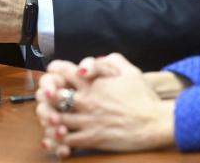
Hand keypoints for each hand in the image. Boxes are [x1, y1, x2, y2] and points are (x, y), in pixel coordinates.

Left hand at [36, 54, 175, 156]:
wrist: (154, 122)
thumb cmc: (144, 96)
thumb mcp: (129, 70)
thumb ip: (111, 61)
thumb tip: (95, 60)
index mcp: (94, 82)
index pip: (64, 71)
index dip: (54, 70)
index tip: (52, 73)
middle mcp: (87, 100)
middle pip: (54, 95)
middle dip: (46, 95)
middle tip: (45, 96)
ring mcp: (88, 120)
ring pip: (56, 118)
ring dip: (48, 117)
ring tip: (47, 116)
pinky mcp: (92, 138)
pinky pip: (67, 139)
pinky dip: (57, 138)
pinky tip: (55, 136)